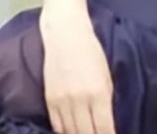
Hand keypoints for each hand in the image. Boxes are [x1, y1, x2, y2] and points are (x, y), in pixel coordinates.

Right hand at [40, 11, 115, 133]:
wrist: (64, 33)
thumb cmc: (90, 50)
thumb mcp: (106, 75)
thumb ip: (106, 100)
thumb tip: (106, 123)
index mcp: (98, 93)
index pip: (105, 129)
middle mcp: (80, 100)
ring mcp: (63, 100)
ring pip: (70, 132)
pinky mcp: (50, 98)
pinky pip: (56, 125)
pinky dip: (64, 132)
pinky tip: (70, 131)